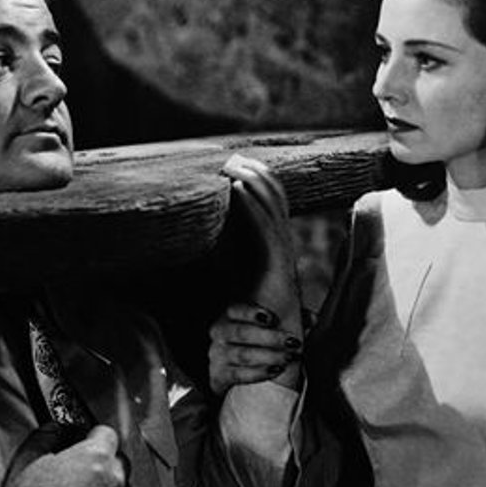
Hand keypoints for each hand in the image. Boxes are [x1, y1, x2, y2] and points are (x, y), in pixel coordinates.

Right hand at [0, 422, 127, 486]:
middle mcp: (114, 480)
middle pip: (120, 462)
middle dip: (105, 464)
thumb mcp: (28, 459)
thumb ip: (47, 436)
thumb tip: (55, 429)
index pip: (108, 435)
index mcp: (95, 456)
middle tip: (82, 475)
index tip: (86, 444)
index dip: (94, 439)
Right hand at [208, 302, 302, 394]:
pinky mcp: (218, 375)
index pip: (236, 309)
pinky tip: (275, 370)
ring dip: (268, 356)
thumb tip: (313, 318)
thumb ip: (291, 319)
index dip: (252, 313)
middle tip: (293, 342)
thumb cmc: (254, 342)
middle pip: (242, 333)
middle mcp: (219, 332)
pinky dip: (258, 373)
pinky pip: (238, 374)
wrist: (230, 371)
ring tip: (288, 358)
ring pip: (242, 354)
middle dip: (270, 338)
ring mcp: (217, 354)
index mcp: (230, 315)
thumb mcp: (270, 327)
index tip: (272, 318)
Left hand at [222, 154, 303, 336]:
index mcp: (272, 236)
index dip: (256, 175)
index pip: (270, 197)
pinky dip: (252, 205)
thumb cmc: (248, 296)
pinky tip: (237, 190)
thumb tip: (204, 216)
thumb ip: (225, 237)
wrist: (269, 330)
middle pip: (274, 194)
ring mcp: (281, 247)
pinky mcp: (276, 259)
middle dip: (255, 171)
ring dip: (252, 180)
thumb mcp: (232, 259)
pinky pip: (265, 224)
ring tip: (233, 166)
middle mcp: (280, 237)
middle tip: (232, 156)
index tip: (235, 159)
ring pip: (272, 204)